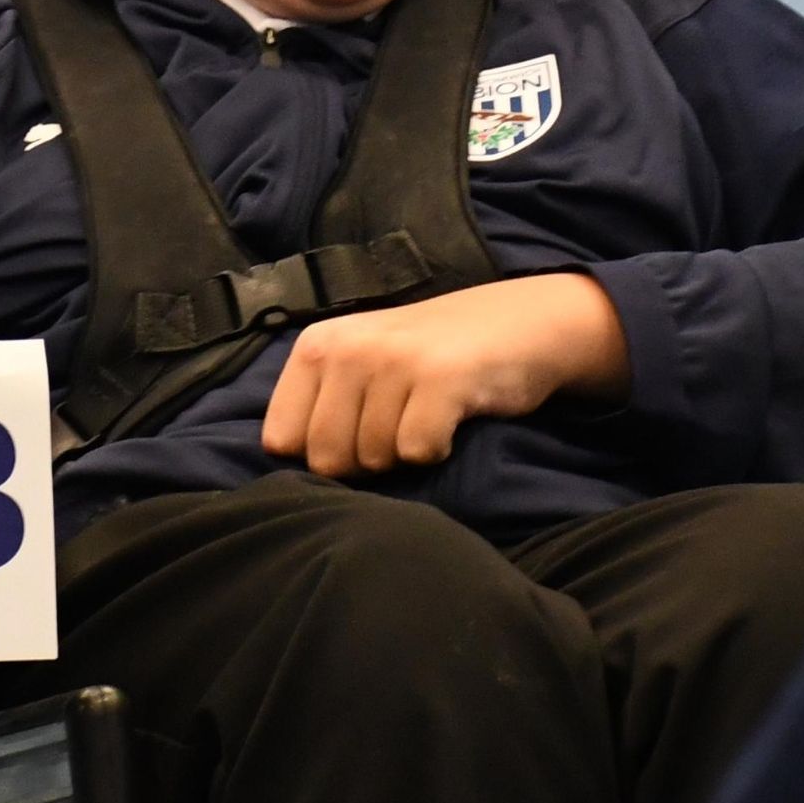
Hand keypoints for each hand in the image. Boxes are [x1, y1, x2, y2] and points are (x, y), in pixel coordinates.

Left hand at [259, 273, 629, 478]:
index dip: (322, 455)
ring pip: (374, 460)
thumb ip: (322, 407)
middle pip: (326, 460)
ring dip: (407, 453)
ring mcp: (392, 360)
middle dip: (366, 463)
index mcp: (318, 345)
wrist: (522, 323)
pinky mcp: (438, 378)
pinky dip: (440, 450)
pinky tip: (454, 419)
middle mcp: (348, 347)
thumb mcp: (363, 365)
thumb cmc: (436, 358)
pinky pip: (418, 453)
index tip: (359, 432)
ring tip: (429, 414)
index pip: (281, 440)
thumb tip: (292, 478)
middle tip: (402, 426)